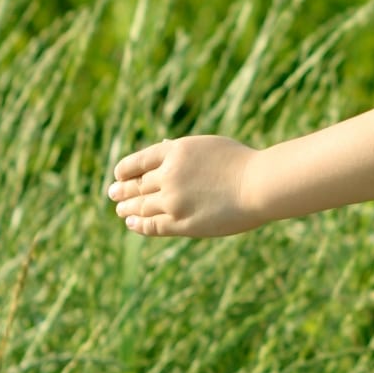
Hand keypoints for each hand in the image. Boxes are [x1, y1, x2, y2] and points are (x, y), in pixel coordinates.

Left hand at [106, 136, 266, 237]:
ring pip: (139, 207)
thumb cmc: (242, 163)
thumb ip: (183, 151)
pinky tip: (132, 224)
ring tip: (121, 211)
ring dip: (127, 209)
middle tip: (113, 194)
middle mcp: (168, 175)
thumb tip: (163, 147)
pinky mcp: (180, 222)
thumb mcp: (209, 146)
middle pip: (134, 185)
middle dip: (121, 191)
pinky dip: (138, 225)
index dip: (124, 170)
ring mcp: (173, 200)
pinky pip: (151, 225)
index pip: (136, 162)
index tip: (119, 176)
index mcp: (175, 151)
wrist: (260, 184)